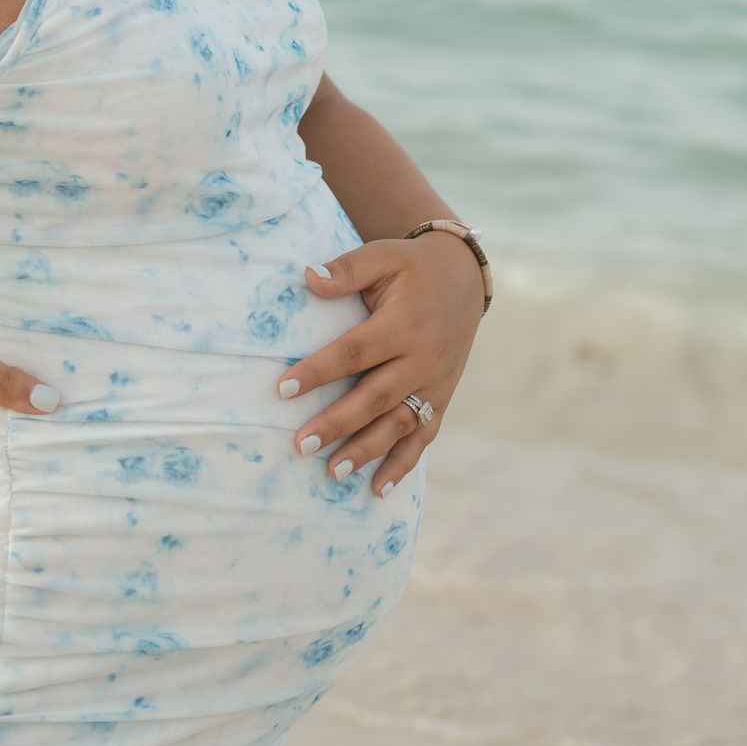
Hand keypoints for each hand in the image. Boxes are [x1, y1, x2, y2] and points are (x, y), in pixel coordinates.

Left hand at [275, 231, 482, 496]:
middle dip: (337, 423)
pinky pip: (423, 437)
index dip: (319, 370)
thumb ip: (347, 269)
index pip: (355, 351)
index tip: (282, 389)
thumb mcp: (383, 255)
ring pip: (399, 424)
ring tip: (332, 473)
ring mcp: (435, 383)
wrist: (463, 278)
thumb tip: (308, 277)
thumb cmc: (412, 267)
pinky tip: (378, 490)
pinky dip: (403, 465)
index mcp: (403, 324)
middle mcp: (422, 359)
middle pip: (375, 397)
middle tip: (301, 445)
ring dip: (366, 451)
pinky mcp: (442, 398)